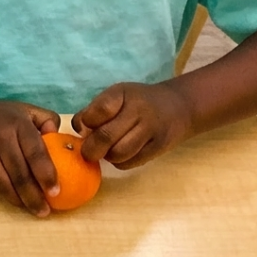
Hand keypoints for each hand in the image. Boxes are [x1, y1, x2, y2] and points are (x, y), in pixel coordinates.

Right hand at [0, 92, 60, 215]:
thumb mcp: (24, 109)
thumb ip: (46, 120)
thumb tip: (63, 141)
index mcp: (19, 123)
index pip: (36, 152)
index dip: (46, 174)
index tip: (56, 192)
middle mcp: (1, 136)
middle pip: (20, 172)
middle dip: (34, 195)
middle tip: (46, 210)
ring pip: (3, 182)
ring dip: (19, 200)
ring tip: (34, 210)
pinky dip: (4, 195)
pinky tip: (16, 201)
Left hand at [73, 81, 193, 167]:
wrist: (178, 107)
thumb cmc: (137, 102)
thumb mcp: (116, 96)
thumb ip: (94, 111)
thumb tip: (77, 129)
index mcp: (122, 93)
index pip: (99, 110)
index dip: (87, 122)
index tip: (85, 127)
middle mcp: (138, 110)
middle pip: (106, 137)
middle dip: (91, 148)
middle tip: (88, 151)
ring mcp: (151, 130)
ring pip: (118, 154)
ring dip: (107, 156)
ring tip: (108, 150)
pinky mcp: (158, 148)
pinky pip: (130, 163)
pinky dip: (120, 162)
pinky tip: (122, 154)